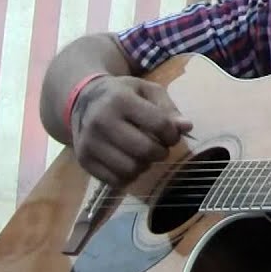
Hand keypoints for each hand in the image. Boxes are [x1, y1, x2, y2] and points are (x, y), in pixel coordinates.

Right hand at [71, 75, 192, 186]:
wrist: (83, 100)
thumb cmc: (122, 94)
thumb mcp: (147, 91)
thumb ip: (169, 108)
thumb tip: (187, 127)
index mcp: (120, 99)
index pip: (159, 124)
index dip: (173, 134)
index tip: (171, 135)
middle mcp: (101, 121)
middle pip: (145, 150)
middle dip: (161, 152)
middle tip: (160, 148)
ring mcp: (89, 142)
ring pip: (130, 169)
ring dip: (145, 166)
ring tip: (144, 155)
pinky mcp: (83, 160)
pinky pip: (115, 180)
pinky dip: (128, 176)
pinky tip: (130, 163)